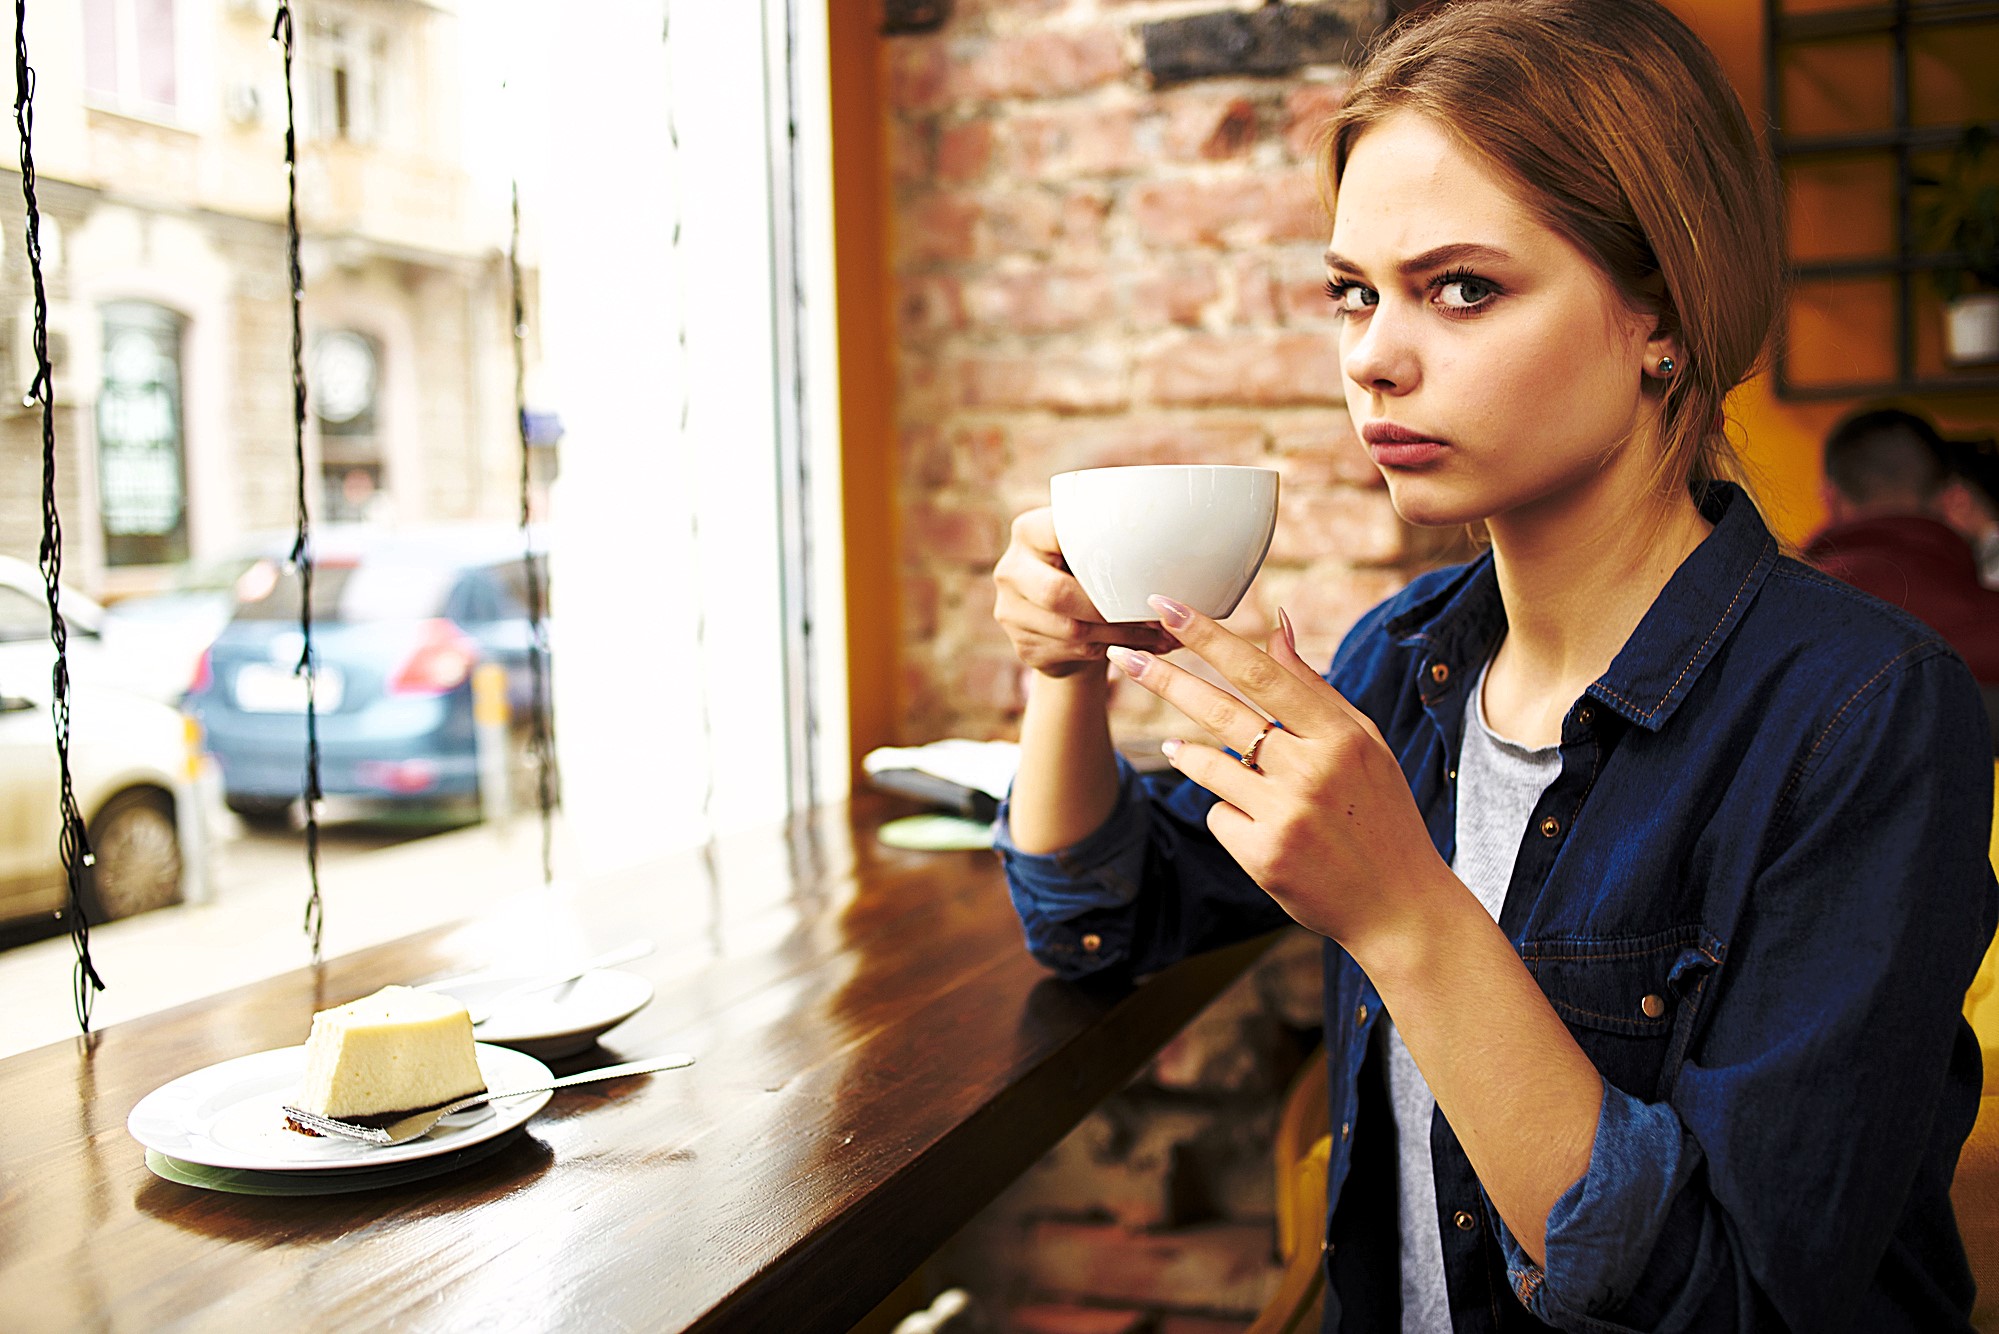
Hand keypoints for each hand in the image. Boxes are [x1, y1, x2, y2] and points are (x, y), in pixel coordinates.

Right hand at [993, 507, 1178, 678]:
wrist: (1065, 619)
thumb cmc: (1088, 574)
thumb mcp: (1093, 550)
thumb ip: (1115, 543)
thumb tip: (1178, 555)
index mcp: (1028, 532)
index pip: (1058, 533)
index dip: (1096, 547)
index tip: (1134, 556)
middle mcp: (1011, 570)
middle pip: (1058, 593)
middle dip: (1110, 607)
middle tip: (1152, 612)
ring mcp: (1011, 612)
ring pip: (1071, 629)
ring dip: (1121, 635)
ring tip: (1160, 636)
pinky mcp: (1024, 647)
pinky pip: (1074, 652)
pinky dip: (1112, 650)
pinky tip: (1139, 650)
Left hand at [1105, 595, 1454, 949]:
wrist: (1398, 904)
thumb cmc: (1379, 813)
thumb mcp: (1363, 743)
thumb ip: (1314, 687)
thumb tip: (1277, 625)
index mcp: (1340, 735)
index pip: (1261, 673)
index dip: (1209, 637)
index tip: (1167, 608)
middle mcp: (1312, 770)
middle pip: (1221, 711)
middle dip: (1165, 678)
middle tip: (1123, 654)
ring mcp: (1285, 814)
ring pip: (1206, 763)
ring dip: (1187, 753)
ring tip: (1180, 748)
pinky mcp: (1262, 854)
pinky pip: (1216, 813)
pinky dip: (1228, 811)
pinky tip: (1257, 824)